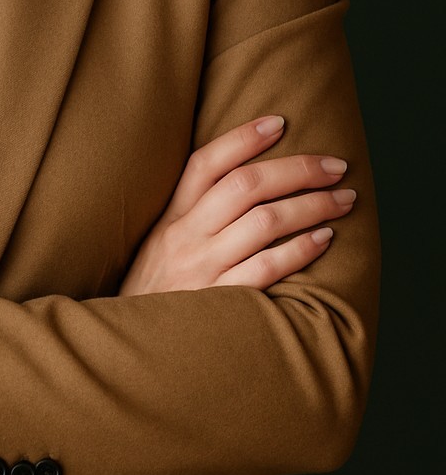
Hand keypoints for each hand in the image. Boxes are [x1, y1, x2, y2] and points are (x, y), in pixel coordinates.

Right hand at [118, 116, 355, 296]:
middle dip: (297, 169)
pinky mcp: (219, 303)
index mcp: (169, 218)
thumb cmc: (155, 298)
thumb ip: (192, 219)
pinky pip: (267, 267)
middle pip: (245, 185)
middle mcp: (184, 237)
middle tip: (336, 166)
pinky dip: (301, 249)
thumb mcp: (159, 249)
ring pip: (264, 221)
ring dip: (312, 205)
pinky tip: (325, 239)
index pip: (205, 163)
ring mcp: (202, 269)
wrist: (131, 352)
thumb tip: (245, 185)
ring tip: (343, 199)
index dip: (243, 138)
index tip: (280, 121)